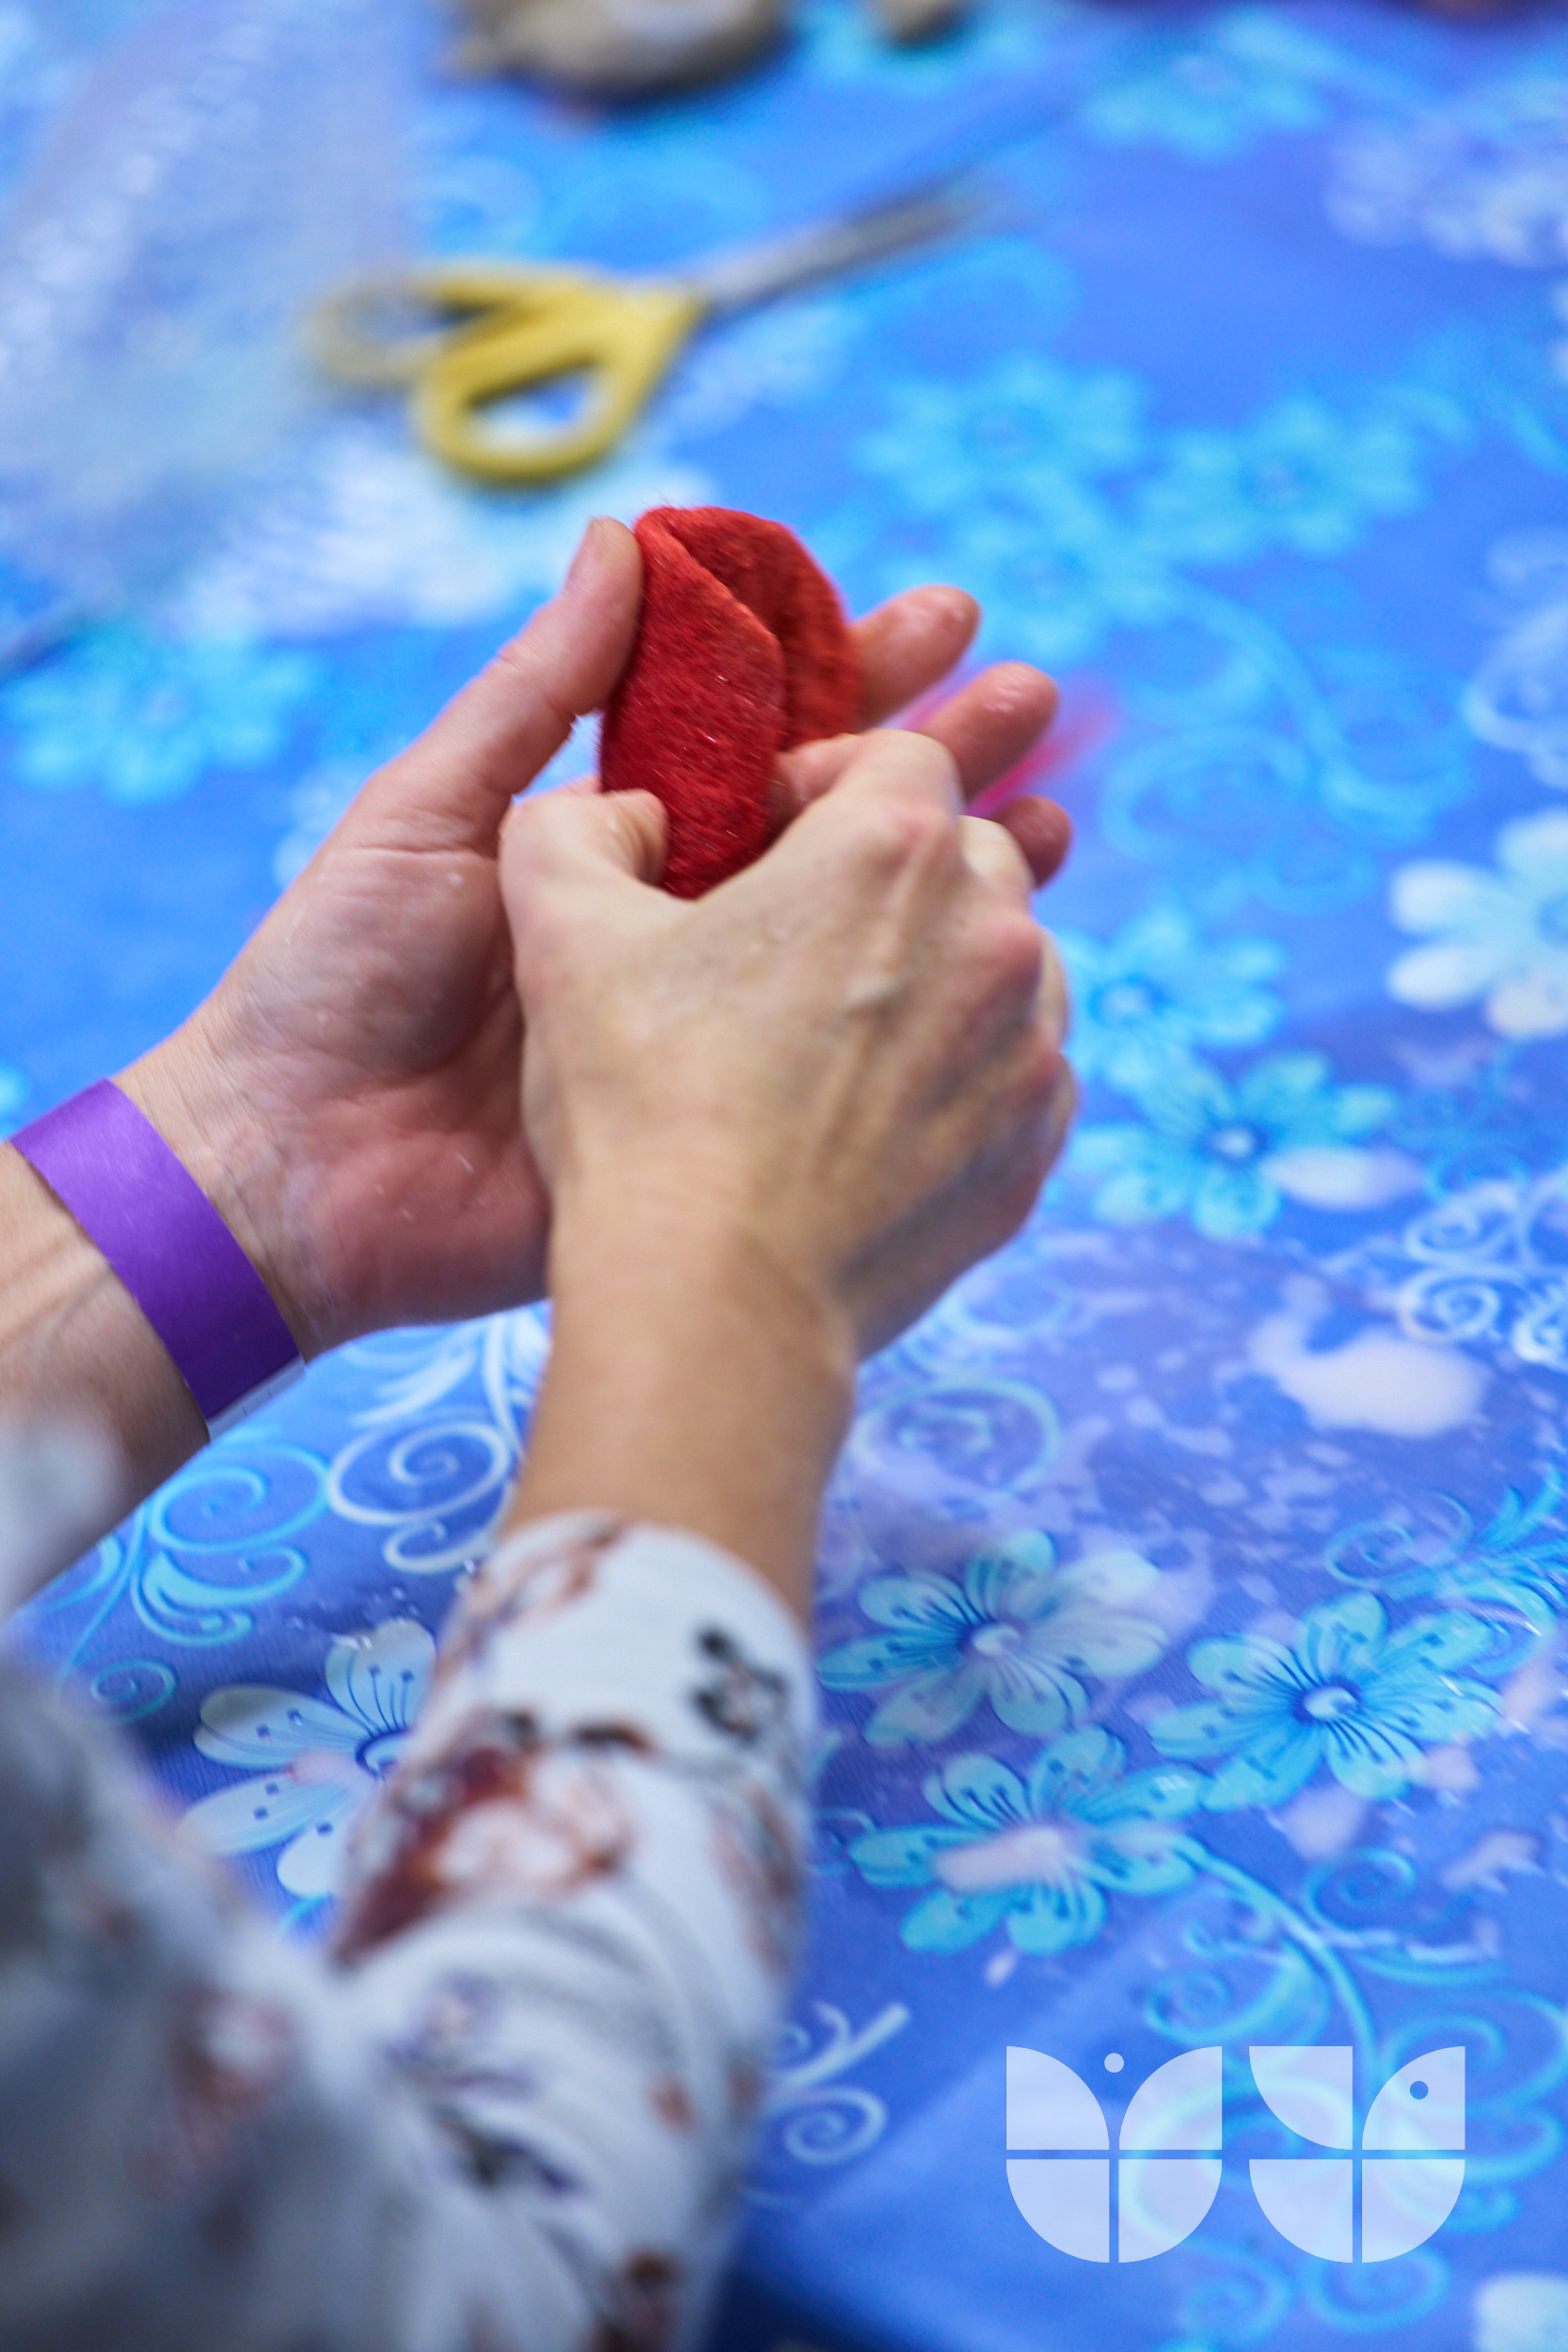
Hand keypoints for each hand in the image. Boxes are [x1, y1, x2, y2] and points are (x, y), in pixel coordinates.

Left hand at [124, 520, 1069, 1356]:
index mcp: (616, 835)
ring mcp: (706, 1023)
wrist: (298, 1167)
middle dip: (938, 763)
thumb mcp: (436, 807)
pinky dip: (913, 1020)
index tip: (947, 622)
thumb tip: (624, 541)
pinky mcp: (710, 1116)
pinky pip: (826, 1062)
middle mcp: (679, 921)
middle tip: (1037, 703)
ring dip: (951, 881)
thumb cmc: (341, 972)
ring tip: (1052, 826)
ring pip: (853, 941)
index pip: (763, 736)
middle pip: (835, 829)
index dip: (853, 677)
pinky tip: (994, 979)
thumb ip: (537, 689)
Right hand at [499, 727, 1073, 1600]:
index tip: (767, 841)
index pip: (898, 754)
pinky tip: (872, 1114)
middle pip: (966, 852)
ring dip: (939, 969)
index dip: (824, 785)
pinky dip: (962, 1070)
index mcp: (893, 850)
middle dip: (891, 876)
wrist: (716, 1300)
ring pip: (1005, 961)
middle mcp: (995, 931)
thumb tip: (610, 810)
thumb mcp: (562, 935)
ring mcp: (1032, 1045)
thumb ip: (571, 829)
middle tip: (798, 940)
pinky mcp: (1037, 1143)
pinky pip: (1015, 1068)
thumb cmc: (641, 1110)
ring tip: (837, 1031)